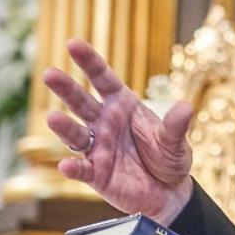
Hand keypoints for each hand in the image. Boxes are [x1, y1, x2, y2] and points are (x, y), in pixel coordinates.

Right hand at [42, 38, 195, 224]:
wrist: (168, 191)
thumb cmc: (169, 158)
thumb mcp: (175, 141)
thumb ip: (176, 126)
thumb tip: (185, 107)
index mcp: (123, 105)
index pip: (103, 79)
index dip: (89, 61)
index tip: (73, 43)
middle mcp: (104, 122)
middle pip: (81, 102)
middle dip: (66, 88)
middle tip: (49, 74)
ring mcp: (98, 147)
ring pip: (75, 134)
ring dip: (64, 126)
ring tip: (52, 117)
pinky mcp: (95, 173)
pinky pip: (82, 169)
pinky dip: (74, 167)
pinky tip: (66, 165)